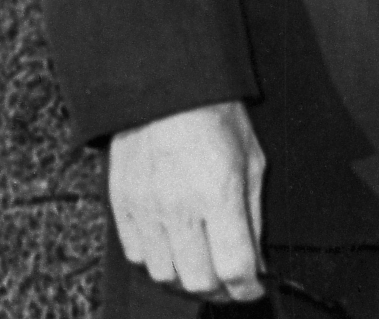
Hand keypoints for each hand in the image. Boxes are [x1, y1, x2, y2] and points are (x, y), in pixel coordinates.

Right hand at [108, 100, 266, 304]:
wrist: (167, 88)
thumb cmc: (215, 116)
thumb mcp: (251, 159)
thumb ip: (253, 215)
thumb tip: (257, 259)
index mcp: (218, 193)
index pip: (234, 267)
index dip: (248, 288)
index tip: (254, 288)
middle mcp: (179, 207)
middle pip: (199, 280)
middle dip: (222, 291)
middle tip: (232, 284)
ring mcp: (146, 209)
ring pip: (165, 275)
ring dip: (188, 279)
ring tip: (203, 268)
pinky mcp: (122, 205)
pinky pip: (137, 255)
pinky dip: (158, 262)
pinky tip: (174, 250)